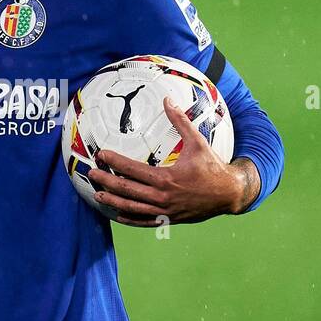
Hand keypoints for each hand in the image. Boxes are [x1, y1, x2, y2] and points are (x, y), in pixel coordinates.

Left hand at [87, 97, 260, 226]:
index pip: (132, 169)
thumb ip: (180, 121)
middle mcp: (162, 196)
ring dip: (113, 200)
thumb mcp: (198, 142)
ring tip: (98, 194)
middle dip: (106, 181)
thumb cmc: (213, 167)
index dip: (115, 161)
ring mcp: (165, 210)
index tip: (101, 154)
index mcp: (166, 178)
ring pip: (132, 207)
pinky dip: (130, 218)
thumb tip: (167, 100)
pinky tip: (119, 214)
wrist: (229, 194)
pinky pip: (145, 220)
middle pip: (127, 189)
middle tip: (91, 174)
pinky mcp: (169, 219)